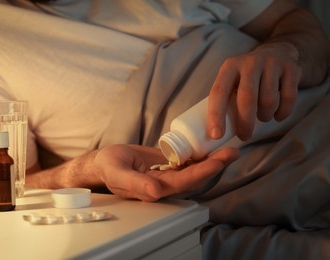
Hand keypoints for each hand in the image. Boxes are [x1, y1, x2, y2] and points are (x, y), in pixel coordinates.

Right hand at [94, 144, 238, 201]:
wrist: (108, 161)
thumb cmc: (110, 167)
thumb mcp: (118, 173)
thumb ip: (135, 184)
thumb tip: (156, 192)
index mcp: (156, 188)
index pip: (185, 182)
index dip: (202, 172)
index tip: (218, 161)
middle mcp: (167, 183)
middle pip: (196, 175)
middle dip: (215, 164)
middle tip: (233, 151)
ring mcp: (169, 173)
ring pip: (195, 168)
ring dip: (213, 158)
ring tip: (229, 146)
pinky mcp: (169, 163)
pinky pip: (188, 159)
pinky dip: (201, 153)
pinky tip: (212, 144)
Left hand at [207, 42, 301, 140]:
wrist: (277, 52)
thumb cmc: (247, 76)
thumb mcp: (231, 80)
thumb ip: (224, 98)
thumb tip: (213, 132)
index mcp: (229, 67)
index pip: (219, 92)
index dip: (216, 115)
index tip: (216, 136)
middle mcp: (250, 62)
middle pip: (247, 98)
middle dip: (245, 123)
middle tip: (244, 136)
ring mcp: (272, 63)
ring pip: (269, 101)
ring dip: (264, 117)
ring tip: (261, 117)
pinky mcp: (291, 68)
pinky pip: (289, 98)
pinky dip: (282, 113)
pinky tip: (277, 115)